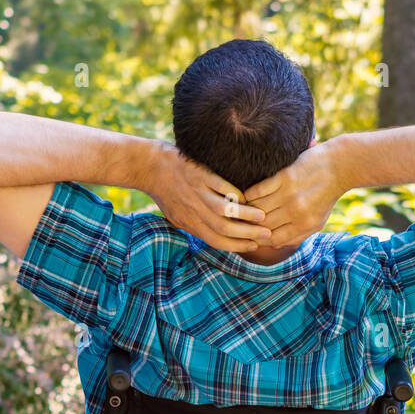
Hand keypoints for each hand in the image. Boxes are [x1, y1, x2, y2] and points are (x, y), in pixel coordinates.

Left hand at [144, 142, 271, 252]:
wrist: (148, 167)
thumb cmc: (163, 191)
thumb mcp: (175, 215)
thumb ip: (193, 225)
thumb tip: (210, 235)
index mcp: (189, 224)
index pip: (217, 241)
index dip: (237, 246)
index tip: (254, 246)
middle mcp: (194, 212)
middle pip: (224, 230)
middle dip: (248, 235)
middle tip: (266, 235)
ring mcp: (197, 193)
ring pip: (225, 212)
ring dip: (246, 216)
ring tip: (262, 217)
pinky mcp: (198, 175)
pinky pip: (220, 187)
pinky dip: (235, 194)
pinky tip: (246, 197)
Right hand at [243, 138, 348, 247]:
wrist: (339, 166)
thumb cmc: (326, 196)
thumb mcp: (318, 222)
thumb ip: (297, 235)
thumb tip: (274, 245)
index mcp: (304, 224)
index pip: (273, 239)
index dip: (259, 240)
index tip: (253, 235)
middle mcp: (296, 211)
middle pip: (263, 225)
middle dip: (250, 226)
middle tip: (242, 223)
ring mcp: (289, 193)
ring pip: (257, 208)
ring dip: (247, 210)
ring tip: (242, 210)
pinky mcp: (284, 176)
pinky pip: (258, 190)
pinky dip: (249, 195)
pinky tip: (247, 196)